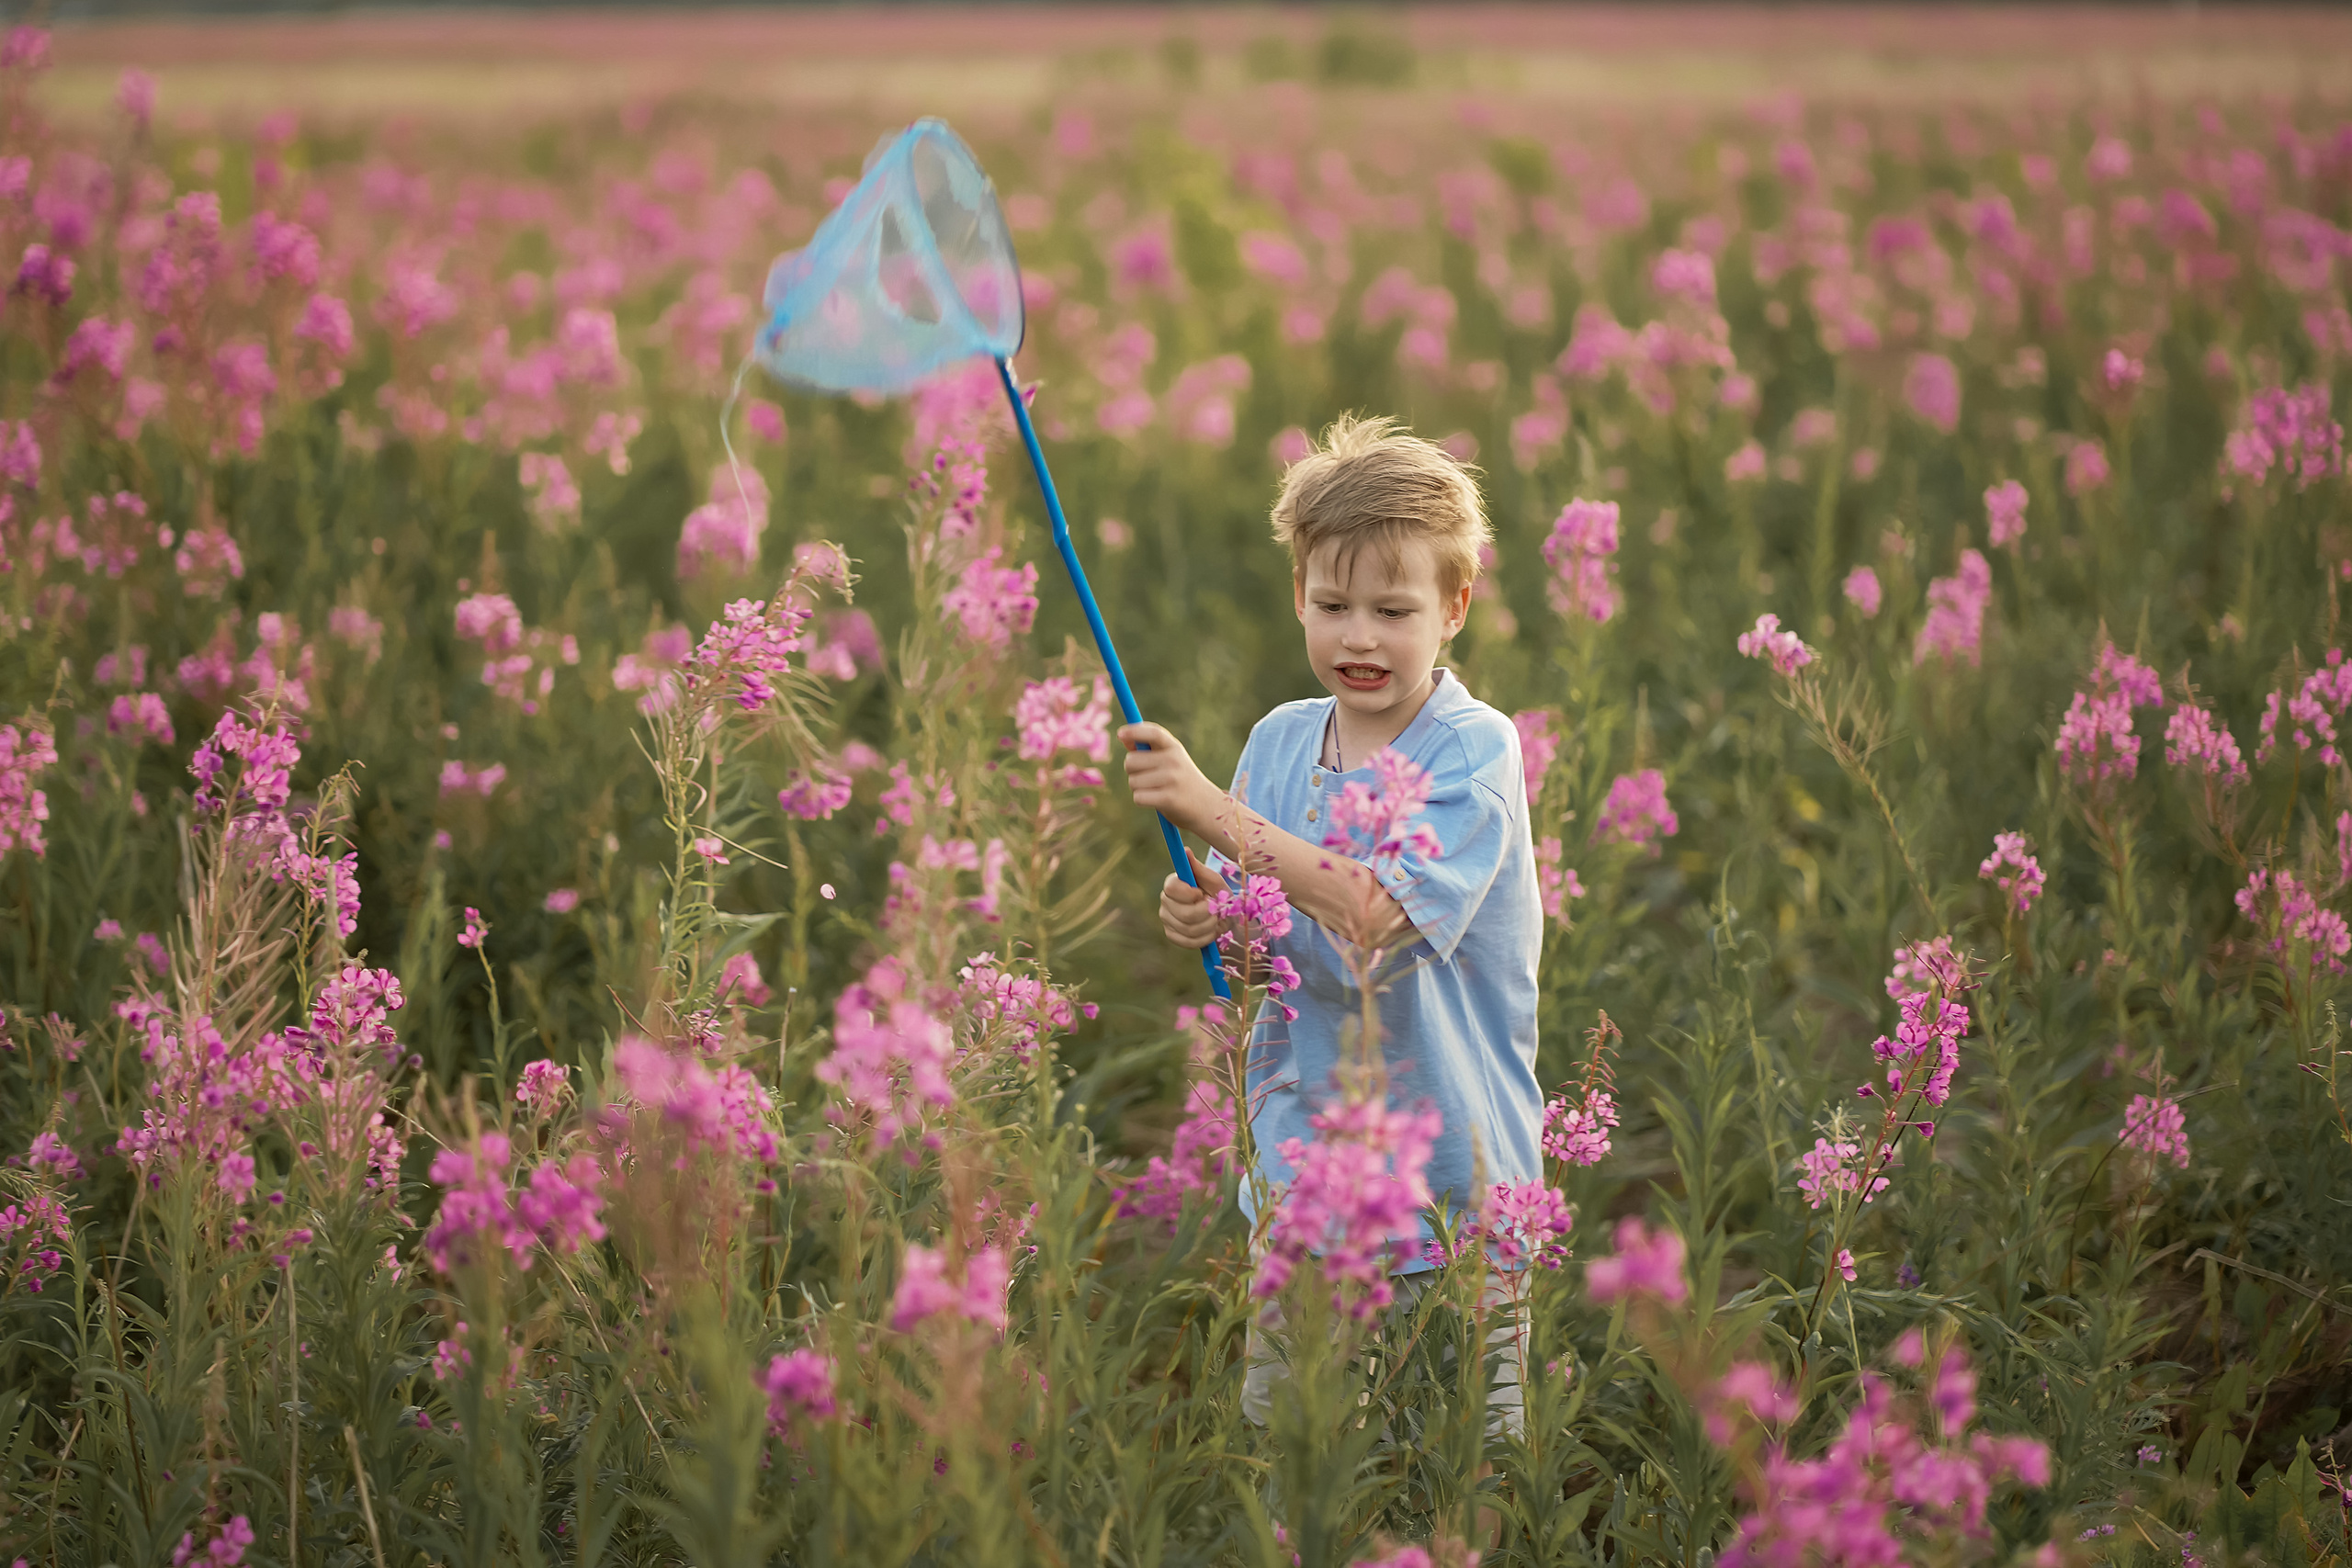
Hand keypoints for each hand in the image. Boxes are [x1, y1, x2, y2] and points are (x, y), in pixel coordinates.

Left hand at [1118, 721, 1224, 837]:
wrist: (1207, 807)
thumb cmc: (1181, 781)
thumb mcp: (1171, 760)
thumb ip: (1148, 749)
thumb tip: (1123, 736)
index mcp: (1174, 748)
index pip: (1153, 733)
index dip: (1134, 730)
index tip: (1120, 733)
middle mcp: (1174, 760)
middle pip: (1131, 761)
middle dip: (1132, 771)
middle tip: (1147, 778)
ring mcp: (1171, 779)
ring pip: (1133, 782)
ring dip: (1138, 788)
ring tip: (1155, 790)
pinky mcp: (1168, 799)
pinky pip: (1138, 797)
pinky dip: (1142, 800)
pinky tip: (1156, 801)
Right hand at [1159, 851, 1228, 948]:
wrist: (1224, 915)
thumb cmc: (1219, 893)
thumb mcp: (1213, 880)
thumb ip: (1198, 868)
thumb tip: (1185, 850)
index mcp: (1173, 884)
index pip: (1171, 888)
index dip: (1189, 894)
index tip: (1202, 894)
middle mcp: (1165, 902)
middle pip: (1184, 914)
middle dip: (1207, 913)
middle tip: (1215, 909)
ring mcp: (1167, 920)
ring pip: (1189, 929)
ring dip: (1209, 925)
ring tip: (1215, 919)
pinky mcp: (1172, 935)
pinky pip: (1189, 942)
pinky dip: (1205, 938)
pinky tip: (1209, 931)